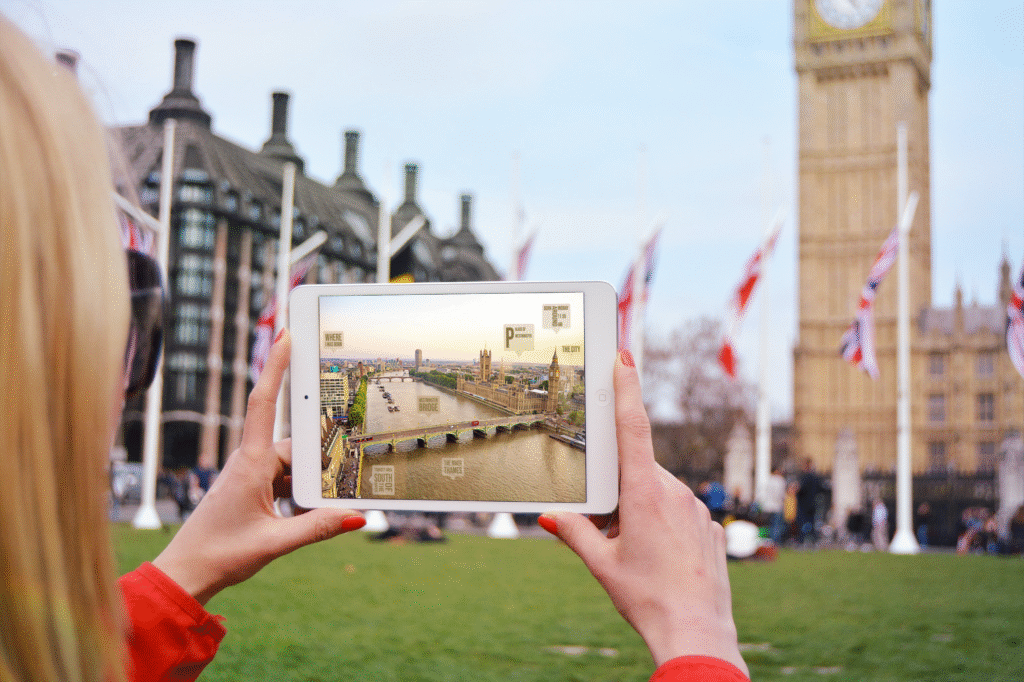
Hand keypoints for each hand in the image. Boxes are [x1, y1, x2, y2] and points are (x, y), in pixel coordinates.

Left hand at [152, 330, 364, 604]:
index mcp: (250, 464)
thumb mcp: (275, 542)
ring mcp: (249, 476)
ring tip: (303, 515)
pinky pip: (284, 482)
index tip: (285, 335)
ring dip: (305, 487)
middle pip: (294, 446)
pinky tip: (299, 518)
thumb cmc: (219, 555)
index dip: (275, 366)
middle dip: (316, 463)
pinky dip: (297, 497)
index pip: (264, 403)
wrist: (185, 575)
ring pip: (292, 467)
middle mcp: (249, 463)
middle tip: (323, 483)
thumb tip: (358, 516)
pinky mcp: (250, 490)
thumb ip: (318, 527)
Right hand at [539, 351, 746, 675]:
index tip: (624, 356)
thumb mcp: (602, 565)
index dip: (627, 388)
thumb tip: (549, 517)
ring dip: (641, 510)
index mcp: (644, 494)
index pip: (632, 428)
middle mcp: (674, 492)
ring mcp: (697, 508)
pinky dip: (664, 525)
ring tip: (638, 554)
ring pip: (659, 492)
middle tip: (613, 531)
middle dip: (620, 491)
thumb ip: (575, 534)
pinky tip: (661, 559)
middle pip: (638, 471)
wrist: (698, 634)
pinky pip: (680, 512)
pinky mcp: (710, 525)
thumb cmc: (648, 599)